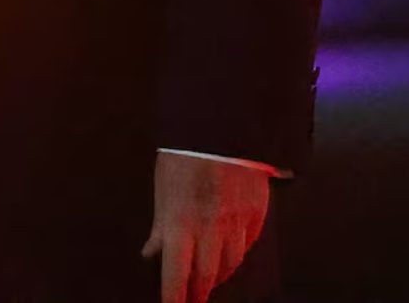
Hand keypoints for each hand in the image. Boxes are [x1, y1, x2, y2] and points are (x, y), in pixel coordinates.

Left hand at [142, 153, 268, 302]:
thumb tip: (151, 251)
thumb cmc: (185, 153)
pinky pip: (248, 244)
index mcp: (181, 221)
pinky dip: (237, 253)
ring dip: (219, 275)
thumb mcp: (163, 187)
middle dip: (198, 293)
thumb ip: (160, 224)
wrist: (223, 124)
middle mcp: (210, 228)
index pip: (177, 274)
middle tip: (193, 299)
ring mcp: (237, 222)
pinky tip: (230, 253)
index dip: (175, 298)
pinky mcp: (256, 213)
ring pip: (230, 264)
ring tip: (211, 278)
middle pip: (207, 277)